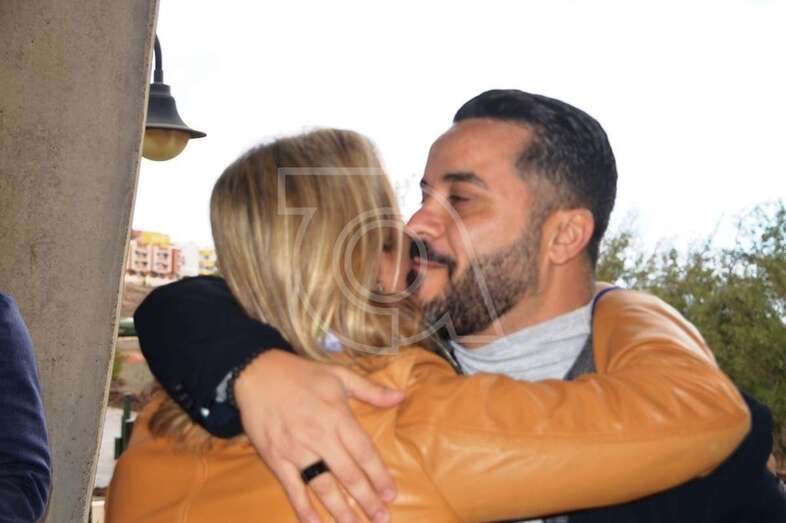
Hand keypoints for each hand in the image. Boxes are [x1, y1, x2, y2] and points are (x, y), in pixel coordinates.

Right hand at [234, 349, 403, 522]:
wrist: (257, 373)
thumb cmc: (302, 374)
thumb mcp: (339, 374)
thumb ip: (371, 389)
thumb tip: (400, 397)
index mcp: (338, 416)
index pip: (364, 452)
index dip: (379, 475)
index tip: (391, 493)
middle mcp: (319, 437)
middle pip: (348, 475)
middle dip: (367, 499)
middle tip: (381, 518)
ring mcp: (296, 450)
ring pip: (323, 486)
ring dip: (341, 510)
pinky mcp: (276, 458)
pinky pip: (293, 488)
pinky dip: (303, 509)